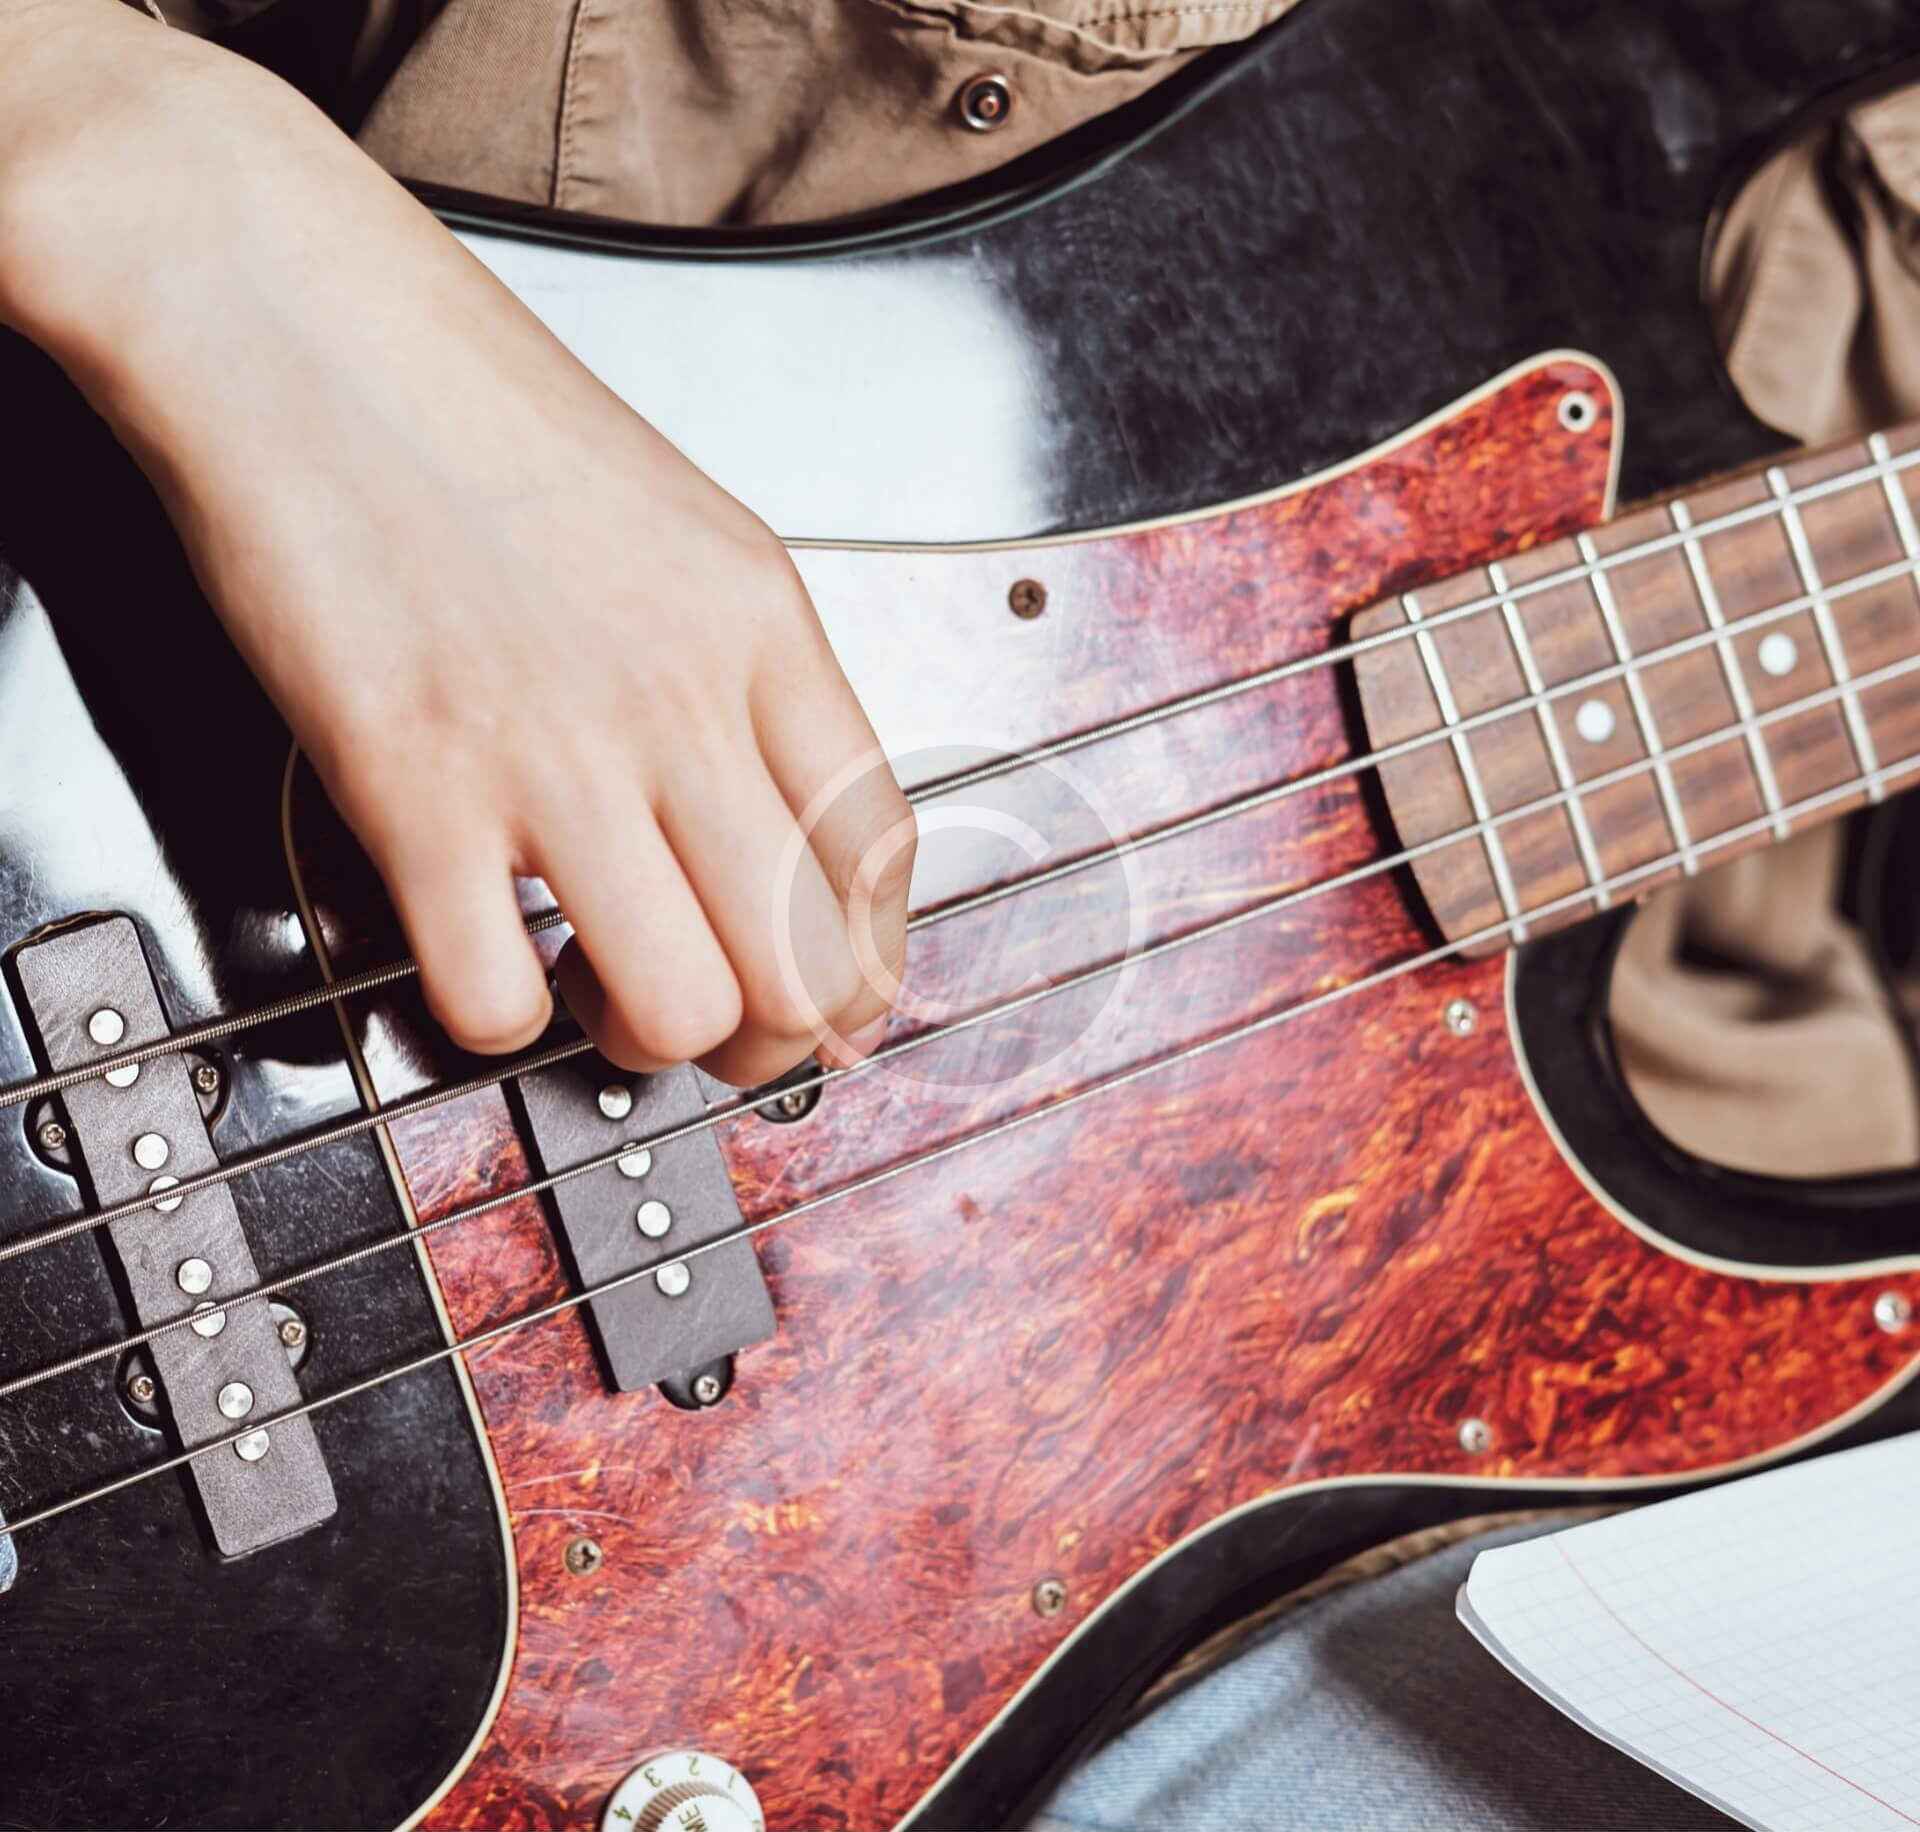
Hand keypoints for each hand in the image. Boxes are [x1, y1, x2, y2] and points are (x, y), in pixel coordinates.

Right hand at [0, 3, 913, 1084]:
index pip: (880, 854)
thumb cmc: (474, 407)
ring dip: (642, 1041)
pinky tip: (483, 956)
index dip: (865, 966)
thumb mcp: (681, 527)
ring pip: (679, 1007)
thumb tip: (762, 821)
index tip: (827, 998)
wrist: (297, 317)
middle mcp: (681, 697)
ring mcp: (555, 748)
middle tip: (713, 1027)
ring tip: (591, 989)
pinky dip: (496, 1018)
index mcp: (762, 627)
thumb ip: (740, 675)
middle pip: (802, 963)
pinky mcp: (415, 786)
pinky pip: (495, 996)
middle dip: (767, 1038)